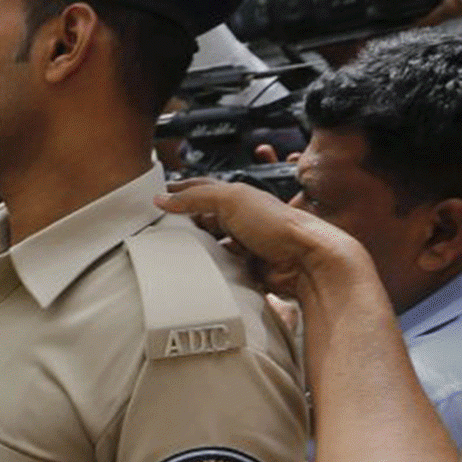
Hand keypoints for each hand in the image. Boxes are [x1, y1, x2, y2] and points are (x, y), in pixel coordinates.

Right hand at [155, 180, 355, 297]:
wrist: (304, 260)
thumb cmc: (277, 224)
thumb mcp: (231, 200)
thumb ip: (196, 197)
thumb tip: (163, 198)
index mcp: (238, 198)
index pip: (202, 190)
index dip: (180, 191)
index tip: (158, 197)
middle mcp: (240, 220)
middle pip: (202, 219)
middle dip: (182, 222)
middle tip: (157, 227)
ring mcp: (242, 244)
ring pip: (208, 245)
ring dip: (193, 248)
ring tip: (172, 252)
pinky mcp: (243, 268)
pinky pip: (217, 267)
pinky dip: (206, 268)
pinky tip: (195, 271)